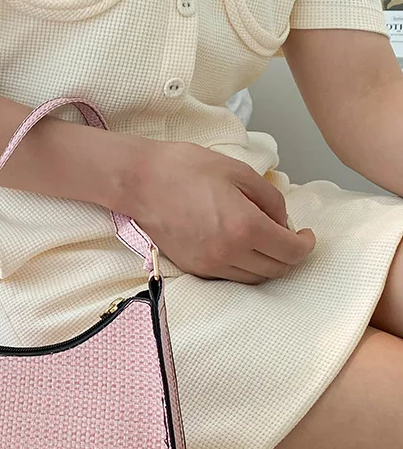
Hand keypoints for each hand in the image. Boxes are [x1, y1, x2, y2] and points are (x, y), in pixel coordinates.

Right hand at [106, 137, 316, 283]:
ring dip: (266, 265)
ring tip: (264, 243)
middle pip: (275, 271)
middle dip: (289, 257)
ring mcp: (208, 264)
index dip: (305, 245)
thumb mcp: (240, 173)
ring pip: (252, 279)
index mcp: (244, 227)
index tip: (306, 235)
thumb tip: (281, 223)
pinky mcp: (192, 268)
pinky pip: (228, 277)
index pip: (290, 252)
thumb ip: (270, 200)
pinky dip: (242, 267)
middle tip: (289, 239)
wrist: (141, 182)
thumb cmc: (187, 169)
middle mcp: (228, 253)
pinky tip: (240, 247)